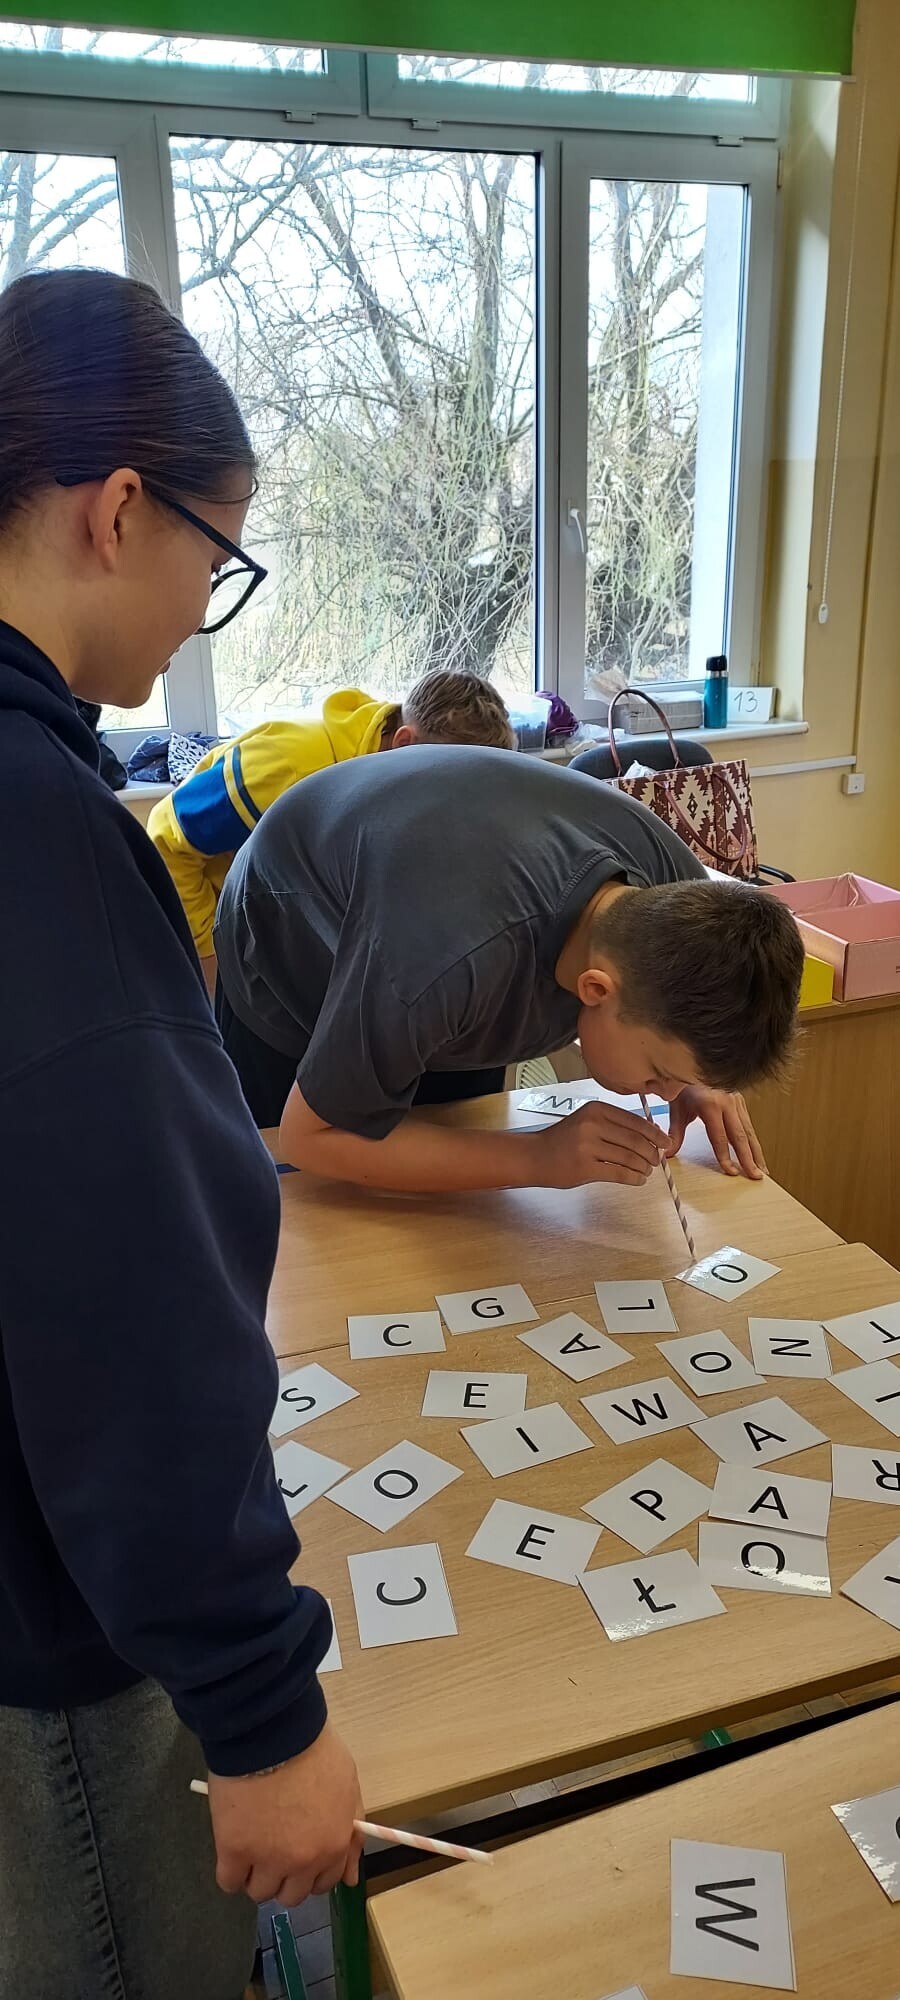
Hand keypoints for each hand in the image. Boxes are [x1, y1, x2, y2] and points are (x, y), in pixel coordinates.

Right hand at [208, 1721, 363, 1905]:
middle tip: (272, 1848)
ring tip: (251, 1844)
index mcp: (334, 1845)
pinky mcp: (234, 1851)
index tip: (298, 1855)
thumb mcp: (347, 1786)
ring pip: (259, 1892)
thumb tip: (349, 1878)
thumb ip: (350, 1834)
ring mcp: (267, 1859)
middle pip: (290, 1895)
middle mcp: (303, 1861)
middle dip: (283, 1876)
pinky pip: (229, 1881)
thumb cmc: (313, 1750)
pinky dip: (230, 1871)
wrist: (272, 1731)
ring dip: (255, 1875)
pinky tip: (232, 1849)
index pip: (323, 1883)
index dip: (310, 1871)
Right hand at [533, 1099, 667, 1188]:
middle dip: (651, 1152)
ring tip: (647, 1171)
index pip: (634, 1121)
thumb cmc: (563, 1139)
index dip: (654, 1133)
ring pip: (629, 1158)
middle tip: (657, 1160)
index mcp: (596, 1109)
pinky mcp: (585, 1168)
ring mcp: (587, 1147)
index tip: (665, 1142)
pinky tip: (638, 1180)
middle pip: (634, 1140)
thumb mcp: (587, 1121)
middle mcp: (592, 1125)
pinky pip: (618, 1173)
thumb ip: (614, 1125)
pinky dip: (633, 1178)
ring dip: (643, 1167)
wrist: (534, 1156)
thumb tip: (650, 1134)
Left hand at [664, 1086, 766, 1179]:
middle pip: (740, 1136)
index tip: (731, 1172)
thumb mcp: (677, 1109)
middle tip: (756, 1176)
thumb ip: (675, 1133)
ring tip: (762, 1170)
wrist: (692, 1063)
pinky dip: (754, 1141)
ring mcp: (736, 1101)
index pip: (720, 1137)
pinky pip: (749, 1124)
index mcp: (711, 1104)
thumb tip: (668, 1153)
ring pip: (749, 1131)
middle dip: (749, 1158)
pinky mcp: (740, 1101)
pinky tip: (757, 1154)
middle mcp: (727, 1102)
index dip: (725, 1156)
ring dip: (757, 1152)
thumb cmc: (684, 1086)